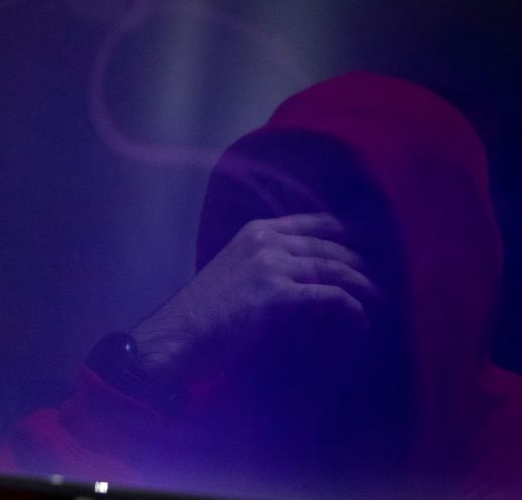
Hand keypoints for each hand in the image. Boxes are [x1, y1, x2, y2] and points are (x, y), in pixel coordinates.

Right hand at [131, 213, 379, 389]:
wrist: (179, 335)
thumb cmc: (201, 314)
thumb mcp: (229, 272)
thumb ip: (260, 264)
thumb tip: (295, 279)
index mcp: (255, 231)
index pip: (315, 222)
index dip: (347, 233)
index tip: (366, 246)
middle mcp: (266, 240)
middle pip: (331, 247)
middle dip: (360, 265)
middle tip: (378, 284)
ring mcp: (272, 265)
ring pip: (338, 270)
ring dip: (364, 289)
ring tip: (378, 304)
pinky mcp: (278, 295)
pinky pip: (333, 298)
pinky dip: (352, 312)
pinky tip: (361, 324)